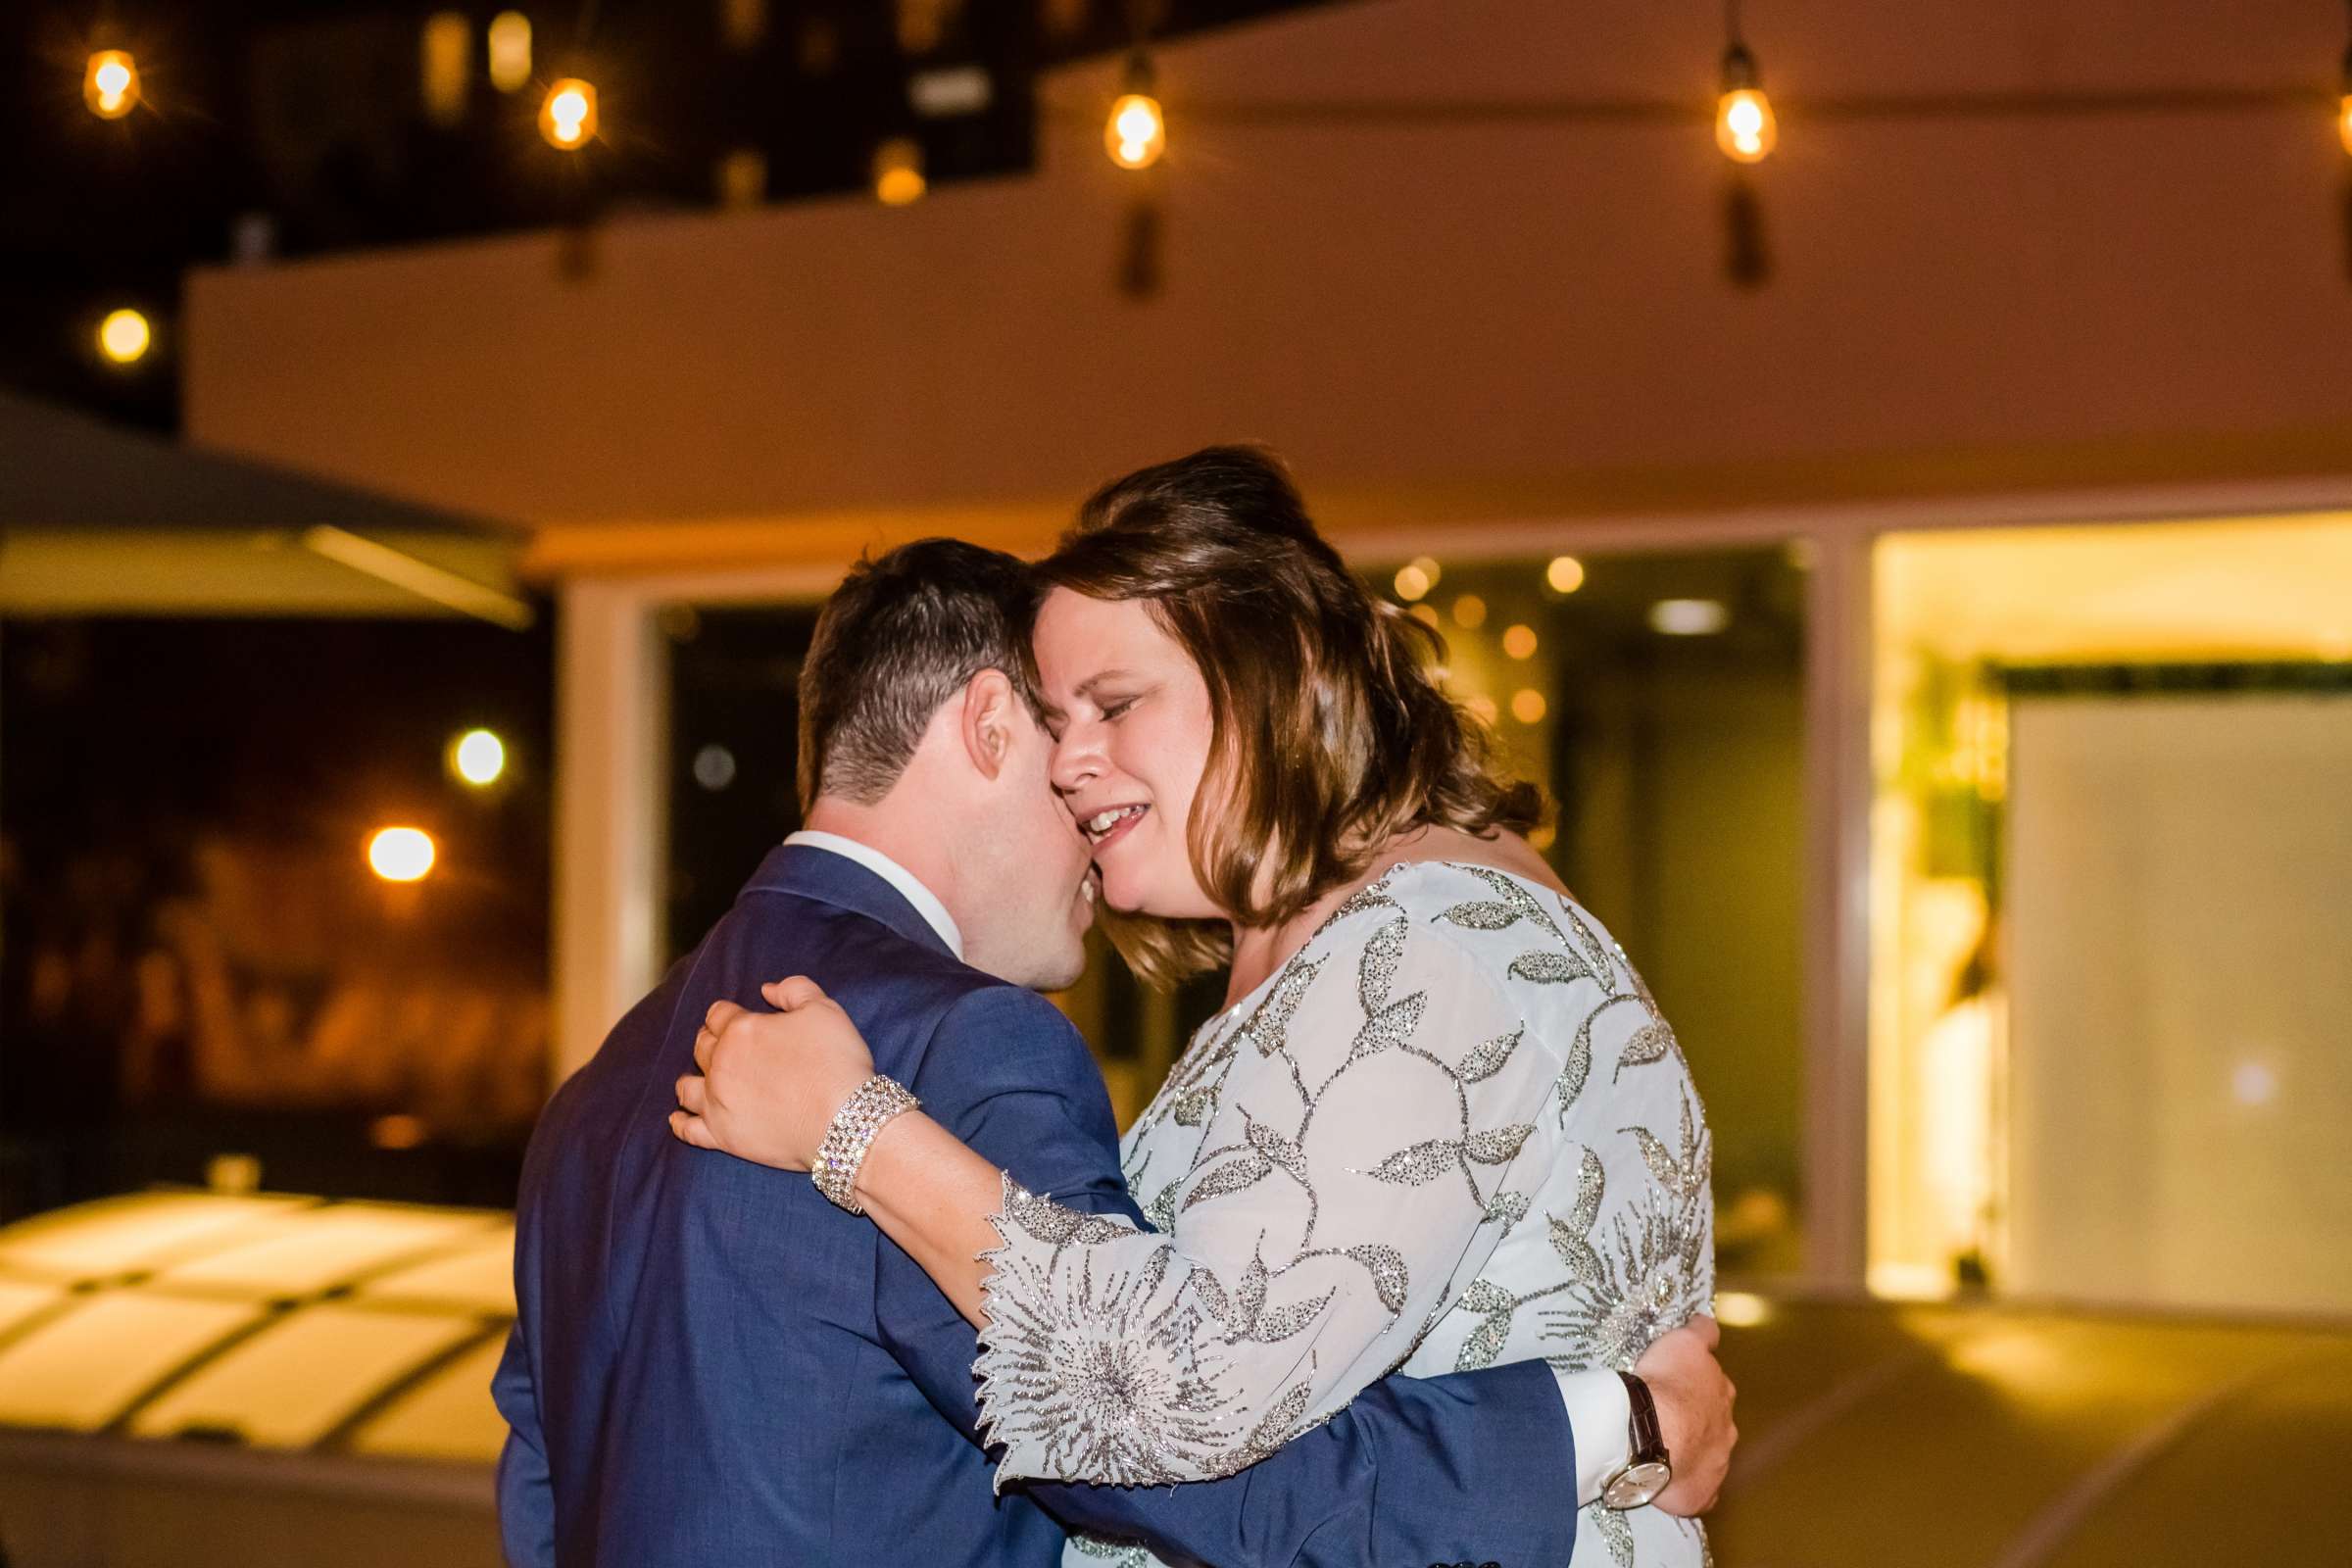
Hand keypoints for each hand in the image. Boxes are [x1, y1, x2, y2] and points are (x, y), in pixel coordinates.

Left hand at [669, 977, 875, 1170]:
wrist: (843, 1120)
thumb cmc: (836, 1062)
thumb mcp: (824, 1009)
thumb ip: (794, 990)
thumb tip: (766, 990)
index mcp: (741, 1030)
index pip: (719, 1014)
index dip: (725, 1013)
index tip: (731, 1016)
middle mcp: (721, 1064)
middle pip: (702, 1047)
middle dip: (708, 1041)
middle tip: (718, 1044)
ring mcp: (718, 1102)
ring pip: (687, 1087)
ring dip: (689, 1079)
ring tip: (694, 1079)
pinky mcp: (722, 1136)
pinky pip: (689, 1130)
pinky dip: (680, 1123)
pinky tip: (677, 1118)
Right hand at [1636, 1313, 1736, 1516]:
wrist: (1652, 1432)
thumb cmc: (1665, 1383)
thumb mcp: (1683, 1341)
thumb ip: (1701, 1332)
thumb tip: (1708, 1322)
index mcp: (1723, 1394)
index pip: (1716, 1386)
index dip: (1697, 1384)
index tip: (1681, 1385)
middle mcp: (1726, 1429)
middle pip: (1715, 1422)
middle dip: (1698, 1420)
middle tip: (1669, 1416)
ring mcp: (1717, 1464)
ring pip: (1708, 1456)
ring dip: (1692, 1452)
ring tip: (1664, 1449)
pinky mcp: (1701, 1493)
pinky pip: (1700, 1491)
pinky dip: (1690, 1486)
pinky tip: (1673, 1481)